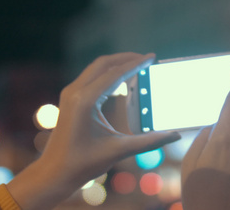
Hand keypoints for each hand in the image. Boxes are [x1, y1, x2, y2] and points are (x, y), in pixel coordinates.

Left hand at [7, 53, 180, 209]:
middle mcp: (75, 92)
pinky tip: (120, 79)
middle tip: (146, 58)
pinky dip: (107, 73)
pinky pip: (90, 77)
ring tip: (136, 65)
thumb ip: (149, 141)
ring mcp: (70, 94)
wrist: (54, 173)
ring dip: (116, 64)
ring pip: (95, 68)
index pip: (115, 74)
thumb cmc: (84, 163)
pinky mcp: (69, 99)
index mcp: (86, 101)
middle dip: (125, 58)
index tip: (152, 57)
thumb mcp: (119, 151)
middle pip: (103, 64)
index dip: (135, 64)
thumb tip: (175, 136)